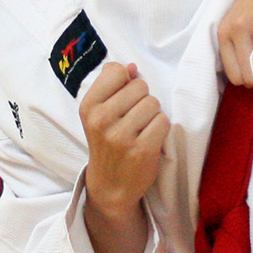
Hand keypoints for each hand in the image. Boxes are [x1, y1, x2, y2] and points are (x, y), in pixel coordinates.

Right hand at [79, 62, 169, 218]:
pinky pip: (163, 122)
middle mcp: (102, 120)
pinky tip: (149, 140)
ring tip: (141, 130)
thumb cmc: (107, 143)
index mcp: (89, 107)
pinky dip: (160, 129)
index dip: (126, 83)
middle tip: (133, 119)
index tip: (122, 99)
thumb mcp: (99, 114)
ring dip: (152, 115)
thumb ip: (113, 86)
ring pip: (153, 103)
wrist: (110, 185)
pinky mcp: (142, 150)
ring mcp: (121, 136)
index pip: (117, 72)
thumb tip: (131, 67)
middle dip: (141, 100)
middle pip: (140, 87)